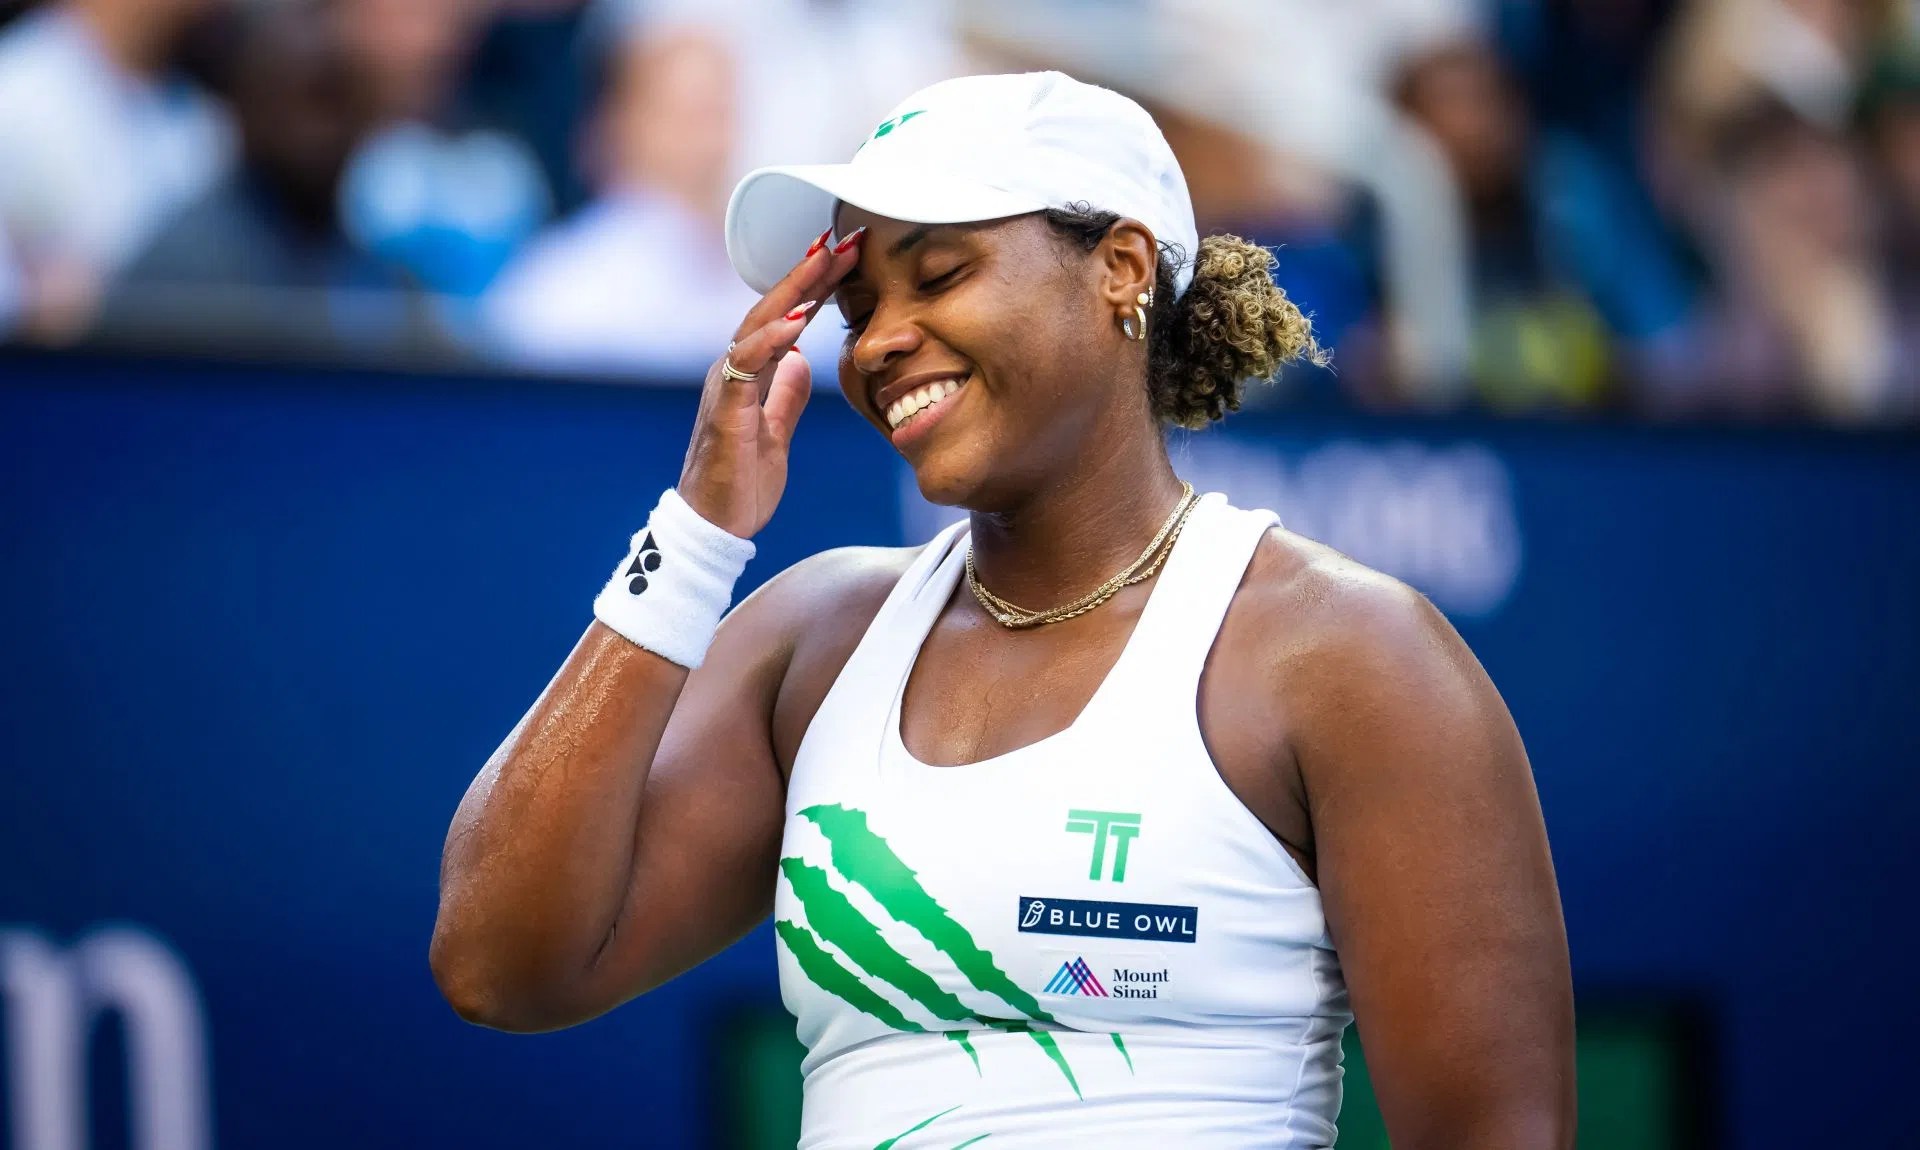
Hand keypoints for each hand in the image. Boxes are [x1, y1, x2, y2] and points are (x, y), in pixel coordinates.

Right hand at [677, 228, 863, 537]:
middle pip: (773, 307)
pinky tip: (798, 321)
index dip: (815, 285)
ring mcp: (726, 387)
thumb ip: (786, 396)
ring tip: (825, 261)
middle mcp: (733, 369)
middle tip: (844, 237)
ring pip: (759, 325)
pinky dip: (771, 340)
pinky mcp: (725, 411)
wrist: (714, 528)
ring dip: (793, 291)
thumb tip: (803, 360)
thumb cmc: (740, 483)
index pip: (786, 316)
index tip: (848, 253)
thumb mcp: (776, 433)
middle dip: (810, 271)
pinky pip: (746, 366)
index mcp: (749, 373)